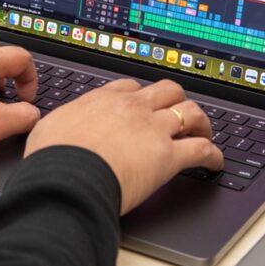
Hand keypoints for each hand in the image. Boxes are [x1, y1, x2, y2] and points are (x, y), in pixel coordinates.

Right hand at [24, 79, 222, 213]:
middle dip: (176, 100)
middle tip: (179, 112)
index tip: (144, 104)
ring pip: (191, 113)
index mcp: (103, 100)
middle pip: (167, 91)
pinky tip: (215, 162)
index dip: (142, 96)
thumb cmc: (53, 159)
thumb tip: (56, 129)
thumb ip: (62, 124)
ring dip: (201, 122)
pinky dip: (213, 155)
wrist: (67, 178)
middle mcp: (133, 109)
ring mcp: (153, 129)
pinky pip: (202, 149)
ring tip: (204, 132)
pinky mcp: (168, 156)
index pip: (131, 87)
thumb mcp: (49, 129)